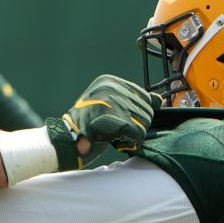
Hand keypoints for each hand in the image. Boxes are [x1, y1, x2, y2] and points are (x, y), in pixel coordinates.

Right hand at [47, 74, 161, 168]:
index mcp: (108, 82)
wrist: (65, 141)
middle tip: (116, 131)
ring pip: (144, 121)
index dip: (137, 113)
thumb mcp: (109, 107)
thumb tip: (158, 100)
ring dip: (133, 133)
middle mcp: (110, 88)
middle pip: (145, 109)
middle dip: (136, 124)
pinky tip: (118, 141)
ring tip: (114, 135)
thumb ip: (131, 101)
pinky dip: (132, 141)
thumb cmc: (87, 126)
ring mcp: (111, 102)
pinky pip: (138, 132)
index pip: (143, 95)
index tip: (121, 121)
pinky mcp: (113, 119)